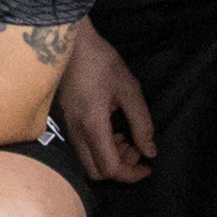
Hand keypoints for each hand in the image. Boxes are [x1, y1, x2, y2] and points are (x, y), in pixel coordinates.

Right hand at [58, 31, 157, 183]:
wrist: (70, 42)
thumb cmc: (102, 62)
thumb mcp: (130, 90)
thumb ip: (142, 124)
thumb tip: (150, 152)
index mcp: (93, 125)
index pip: (110, 168)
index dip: (132, 174)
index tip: (148, 164)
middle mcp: (76, 131)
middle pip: (95, 172)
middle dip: (120, 169)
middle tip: (137, 151)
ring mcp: (68, 126)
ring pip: (88, 161)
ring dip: (110, 158)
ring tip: (127, 138)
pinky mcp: (66, 120)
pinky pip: (83, 148)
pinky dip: (101, 148)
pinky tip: (112, 130)